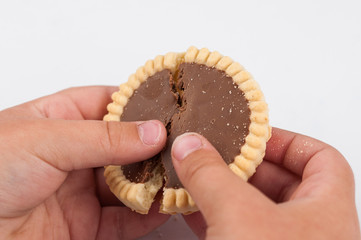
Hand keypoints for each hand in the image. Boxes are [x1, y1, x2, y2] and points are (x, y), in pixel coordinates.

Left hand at [0, 86, 168, 239]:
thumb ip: (102, 137)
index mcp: (57, 121)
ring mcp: (80, 192)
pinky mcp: (84, 227)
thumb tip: (152, 131)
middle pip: (124, 146)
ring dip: (154, 182)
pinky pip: (124, 221)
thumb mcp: (44, 140)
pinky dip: (146, 215)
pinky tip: (163, 206)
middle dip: (153, 146)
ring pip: (129, 183)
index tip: (169, 106)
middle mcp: (72, 155)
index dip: (138, 103)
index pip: (107, 104)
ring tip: (181, 175)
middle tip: (182, 144)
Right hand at [172, 129, 359, 238]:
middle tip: (214, 151)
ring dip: (223, 190)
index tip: (252, 134)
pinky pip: (236, 231)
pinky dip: (214, 217)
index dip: (287, 140)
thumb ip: (212, 175)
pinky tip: (189, 209)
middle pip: (282, 181)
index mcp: (327, 211)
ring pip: (255, 208)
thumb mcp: (240, 217)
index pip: (320, 158)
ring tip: (195, 174)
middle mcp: (311, 231)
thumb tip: (189, 143)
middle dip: (244, 164)